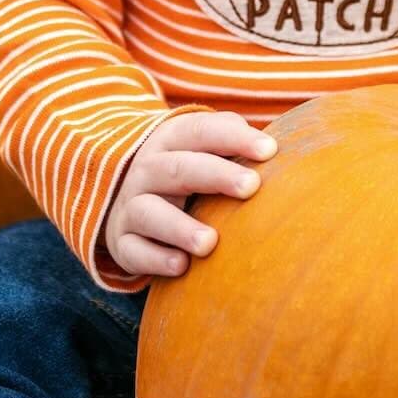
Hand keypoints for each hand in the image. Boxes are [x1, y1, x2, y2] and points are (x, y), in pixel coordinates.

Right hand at [100, 111, 276, 280]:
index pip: (200, 131)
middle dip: (216, 175)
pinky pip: (133, 250)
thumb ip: (232, 142)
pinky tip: (181, 266)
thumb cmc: (186, 177)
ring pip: (148, 212)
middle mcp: (147, 171)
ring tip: (210, 242)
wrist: (128, 206)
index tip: (270, 151)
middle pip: (178, 168)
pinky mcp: (123, 243)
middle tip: (251, 186)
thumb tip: (274, 147)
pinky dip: (155, 258)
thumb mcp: (202, 151)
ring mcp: (131, 207)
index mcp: (170, 141)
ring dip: (179, 227)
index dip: (234, 138)